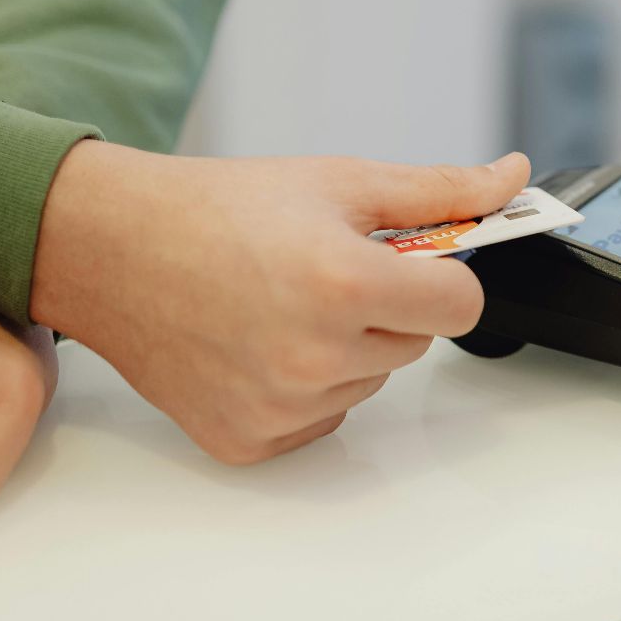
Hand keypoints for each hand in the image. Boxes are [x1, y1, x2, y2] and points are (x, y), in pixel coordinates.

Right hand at [32, 145, 528, 463]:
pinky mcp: (248, 440)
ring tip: (280, 303)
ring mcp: (280, 406)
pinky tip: (257, 343)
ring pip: (369, 381)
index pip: (461, 306)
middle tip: (322, 270)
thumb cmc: (216, 209)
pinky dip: (305, 388)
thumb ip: (438, 190)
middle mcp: (314, 356)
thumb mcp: (338, 183)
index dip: (443, 277)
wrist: (108, 248)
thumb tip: (512, 180)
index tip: (412, 262)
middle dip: (388, 306)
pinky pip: (321, 418)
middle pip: (415, 343)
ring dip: (347, 347)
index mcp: (344, 284)